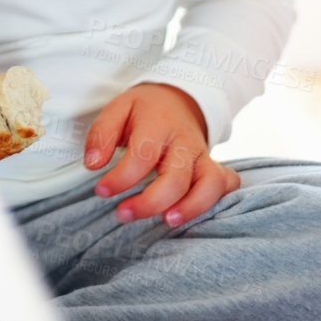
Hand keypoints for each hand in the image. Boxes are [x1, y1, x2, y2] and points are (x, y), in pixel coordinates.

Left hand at [84, 83, 240, 226]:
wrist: (178, 99)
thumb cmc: (144, 110)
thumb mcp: (119, 108)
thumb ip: (102, 134)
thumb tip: (92, 163)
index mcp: (158, 123)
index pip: (143, 155)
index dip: (121, 178)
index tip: (101, 191)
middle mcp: (185, 141)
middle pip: (176, 177)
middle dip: (150, 202)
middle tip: (122, 214)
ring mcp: (203, 156)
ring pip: (209, 184)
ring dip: (191, 207)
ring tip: (167, 221)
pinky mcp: (215, 168)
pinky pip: (227, 186)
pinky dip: (216, 202)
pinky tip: (192, 216)